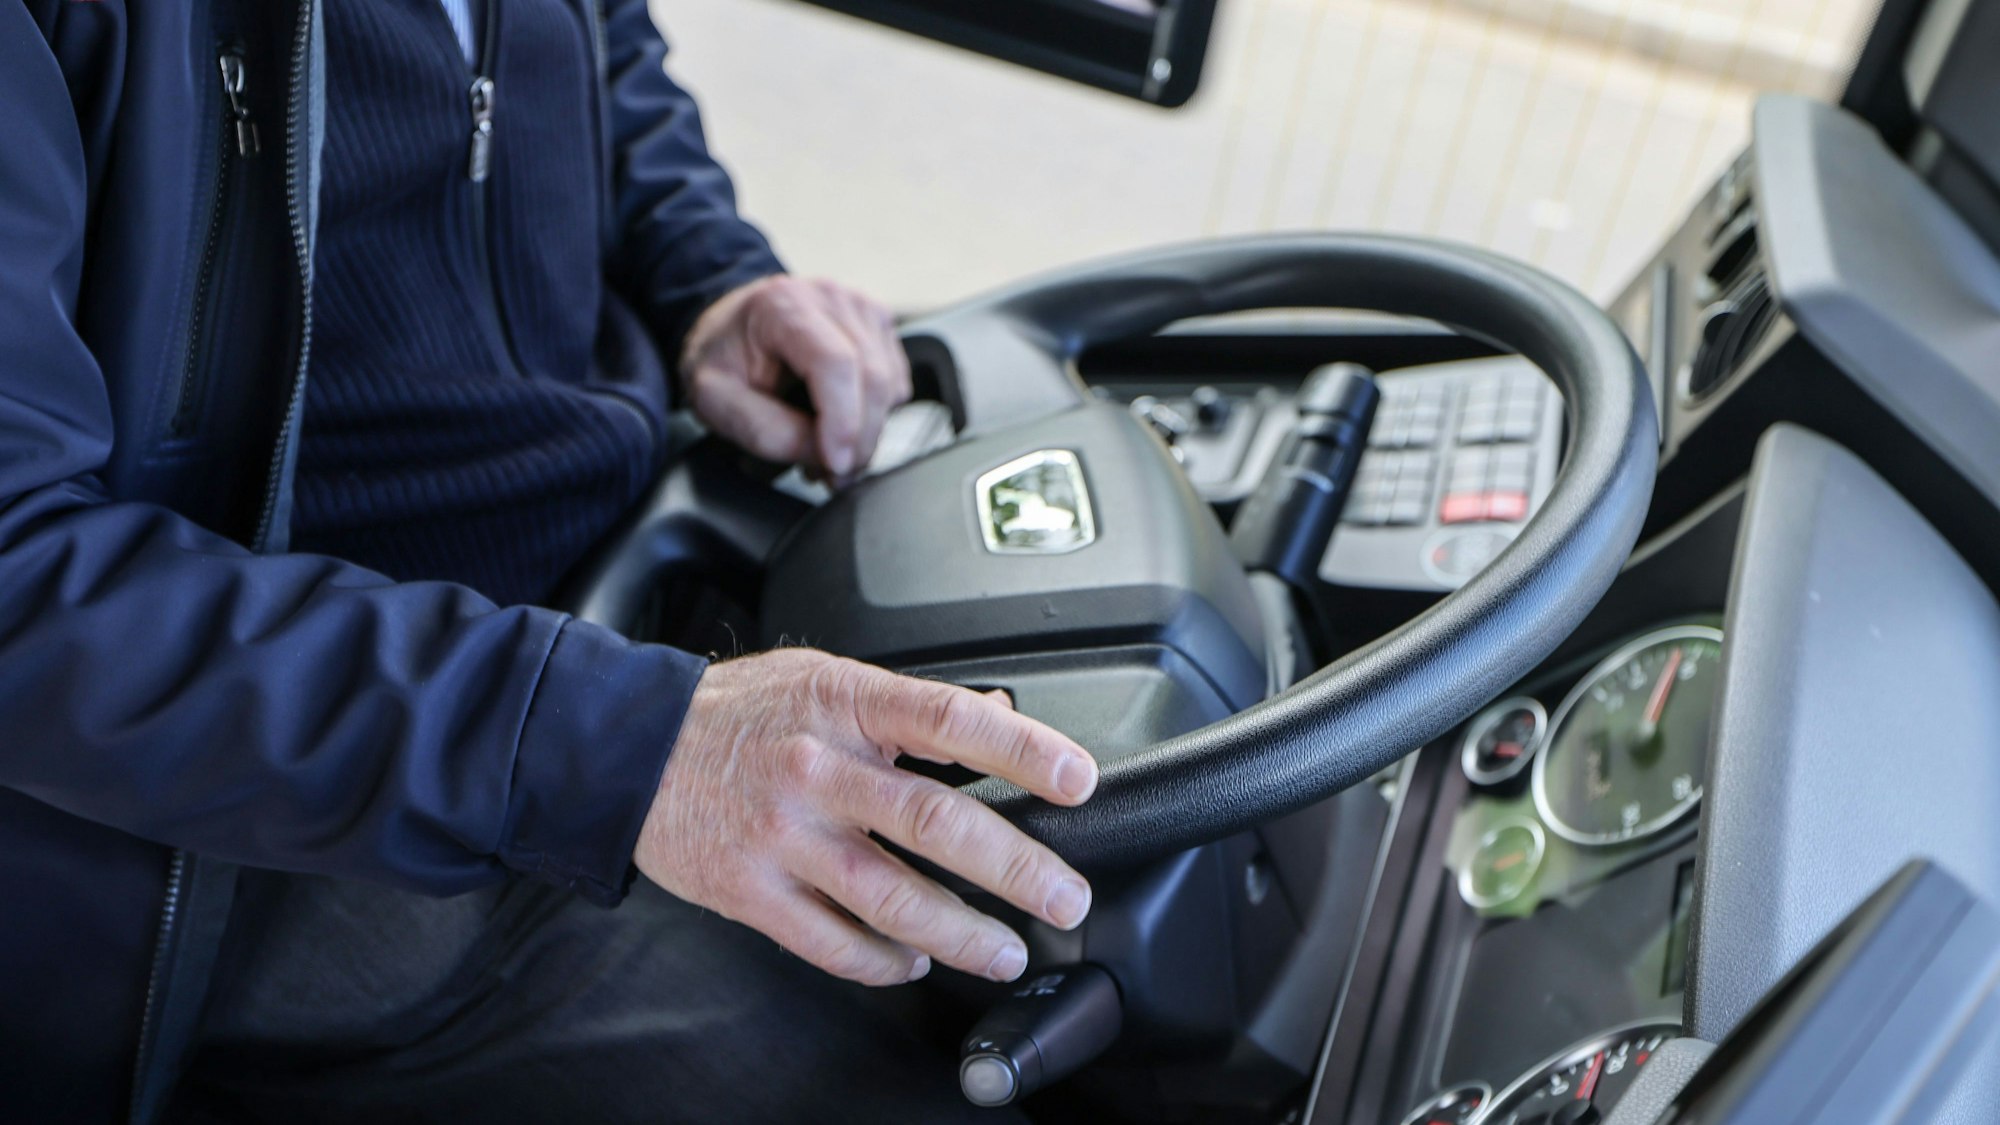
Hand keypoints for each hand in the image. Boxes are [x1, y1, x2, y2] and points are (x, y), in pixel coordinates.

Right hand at [635, 649, 1097, 986]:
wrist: (626, 747)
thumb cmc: (736, 712)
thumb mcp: (821, 677)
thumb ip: (904, 703)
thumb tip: (996, 709)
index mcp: (843, 701)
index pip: (951, 719)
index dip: (1023, 749)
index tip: (1078, 779)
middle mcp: (816, 766)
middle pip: (934, 820)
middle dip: (1015, 867)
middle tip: (1065, 897)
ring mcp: (781, 833)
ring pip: (889, 896)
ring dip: (961, 933)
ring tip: (1006, 951)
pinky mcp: (750, 889)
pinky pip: (832, 941)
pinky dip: (883, 961)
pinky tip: (915, 963)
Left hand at [679, 275, 912, 481]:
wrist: (731, 327)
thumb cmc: (723, 358)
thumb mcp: (713, 399)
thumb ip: (764, 430)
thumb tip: (822, 453)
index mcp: (784, 306)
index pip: (834, 363)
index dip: (843, 421)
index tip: (836, 464)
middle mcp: (830, 298)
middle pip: (872, 377)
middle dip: (859, 440)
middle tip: (834, 476)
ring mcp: (860, 308)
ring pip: (889, 386)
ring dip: (868, 434)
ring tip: (830, 452)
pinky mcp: (879, 326)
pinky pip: (895, 384)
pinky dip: (876, 416)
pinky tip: (842, 424)